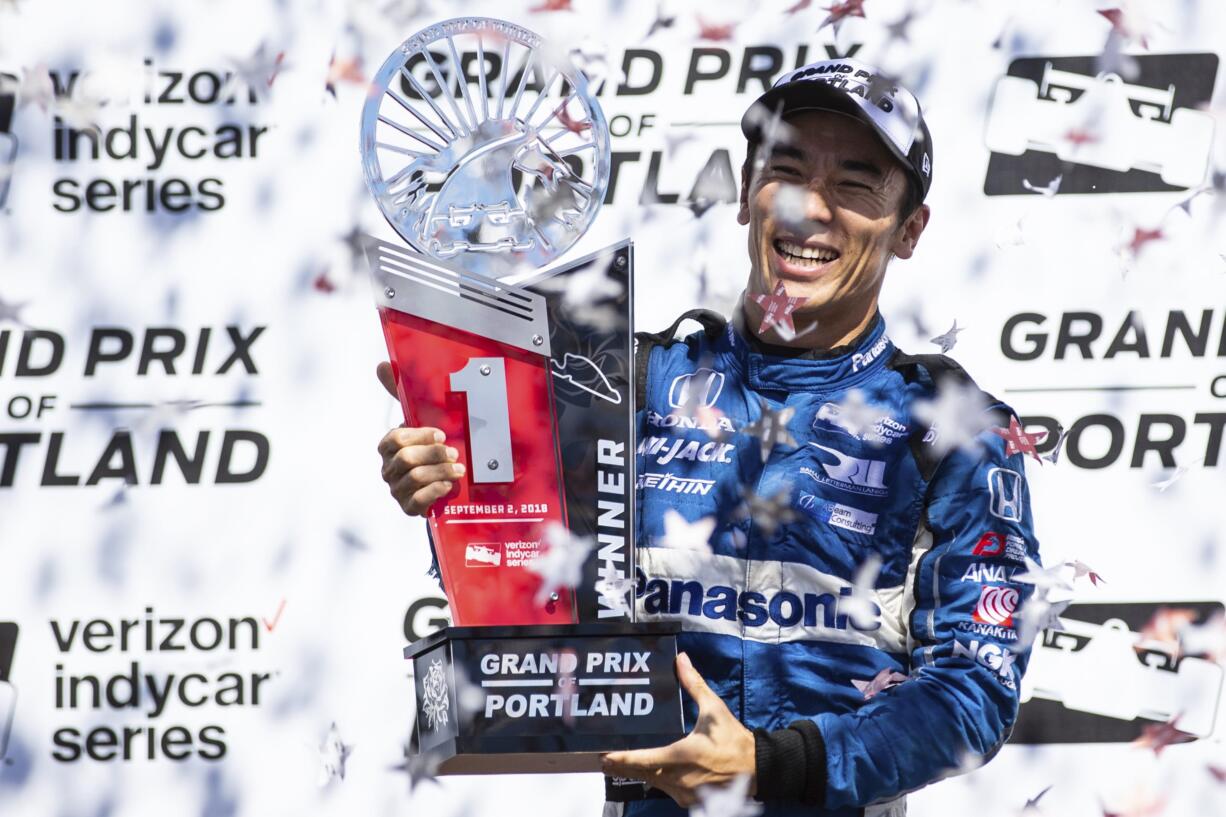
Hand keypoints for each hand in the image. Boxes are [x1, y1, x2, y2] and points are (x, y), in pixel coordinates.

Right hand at [376, 361, 463, 515]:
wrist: (445, 479)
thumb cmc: (430, 445)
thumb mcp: (420, 419)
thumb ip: (401, 393)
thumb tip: (382, 364)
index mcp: (389, 445)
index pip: (396, 439)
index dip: (420, 436)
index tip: (442, 434)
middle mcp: (389, 468)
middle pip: (405, 459)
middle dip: (433, 455)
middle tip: (454, 453)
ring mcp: (397, 489)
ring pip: (414, 479)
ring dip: (440, 472)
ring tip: (458, 469)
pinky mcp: (408, 507)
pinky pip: (417, 502)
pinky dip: (434, 492)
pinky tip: (448, 486)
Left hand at [601, 653, 756, 806]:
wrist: (758, 769)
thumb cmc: (734, 741)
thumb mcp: (714, 709)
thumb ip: (694, 685)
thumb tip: (681, 660)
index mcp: (681, 756)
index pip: (642, 760)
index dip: (621, 758)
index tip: (604, 755)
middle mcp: (679, 779)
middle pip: (641, 774)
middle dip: (622, 766)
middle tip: (604, 759)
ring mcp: (684, 793)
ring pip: (653, 784)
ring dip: (639, 774)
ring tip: (621, 764)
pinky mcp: (691, 800)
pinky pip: (666, 790)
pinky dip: (657, 781)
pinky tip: (651, 773)